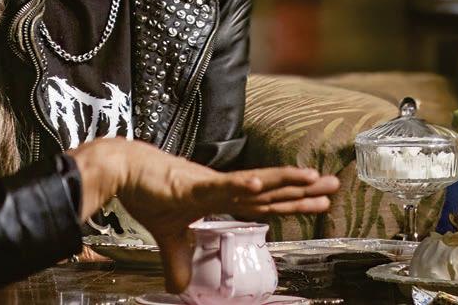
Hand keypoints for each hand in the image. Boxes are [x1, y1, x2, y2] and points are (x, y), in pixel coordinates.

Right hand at [71, 138, 339, 292]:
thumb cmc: (148, 192)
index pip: (264, 202)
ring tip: (312, 179)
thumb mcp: (167, 235)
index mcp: (221, 196)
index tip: (319, 200)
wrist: (123, 170)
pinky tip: (262, 184)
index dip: (291, 202)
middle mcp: (223, 187)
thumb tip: (178, 287)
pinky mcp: (193, 185)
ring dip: (284, 181)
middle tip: (333, 186)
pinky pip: (223, 186)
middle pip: (270, 191)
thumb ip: (178, 259)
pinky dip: (243, 185)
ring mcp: (211, 184)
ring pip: (255, 183)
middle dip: (301, 189)